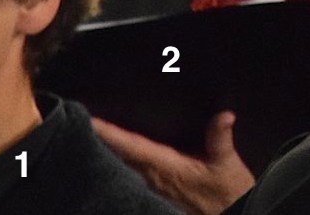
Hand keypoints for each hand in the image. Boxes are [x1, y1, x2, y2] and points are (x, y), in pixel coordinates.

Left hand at [93, 112, 254, 214]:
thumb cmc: (228, 192)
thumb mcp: (227, 164)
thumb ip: (220, 138)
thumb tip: (224, 115)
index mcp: (167, 167)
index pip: (132, 146)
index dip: (109, 133)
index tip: (89, 119)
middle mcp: (153, 178)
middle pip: (118, 156)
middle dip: (101, 138)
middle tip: (80, 119)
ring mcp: (152, 188)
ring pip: (122, 166)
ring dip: (108, 150)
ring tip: (90, 133)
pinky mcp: (156, 194)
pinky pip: (131, 175)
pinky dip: (119, 163)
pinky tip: (111, 157)